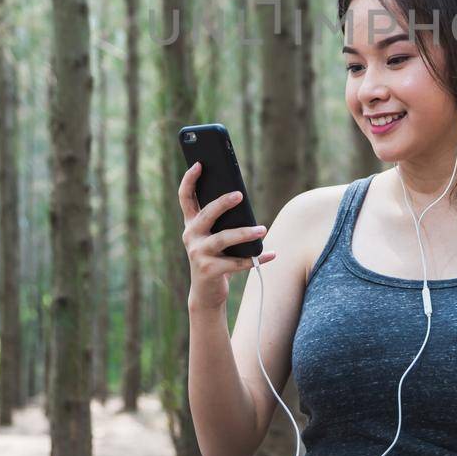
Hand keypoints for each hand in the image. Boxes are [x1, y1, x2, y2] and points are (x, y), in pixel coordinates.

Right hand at [178, 160, 276, 312]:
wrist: (206, 292)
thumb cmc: (215, 257)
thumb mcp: (214, 236)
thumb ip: (221, 220)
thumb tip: (241, 199)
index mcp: (191, 224)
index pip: (186, 197)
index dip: (190, 179)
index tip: (199, 163)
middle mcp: (191, 236)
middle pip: (206, 214)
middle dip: (222, 203)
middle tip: (240, 194)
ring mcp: (198, 254)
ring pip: (223, 238)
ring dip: (245, 233)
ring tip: (263, 229)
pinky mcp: (209, 270)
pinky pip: (236, 263)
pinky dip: (256, 258)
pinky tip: (270, 254)